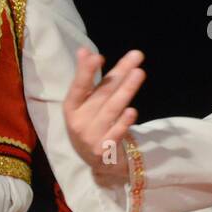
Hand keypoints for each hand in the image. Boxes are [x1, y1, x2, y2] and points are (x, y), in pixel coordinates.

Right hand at [62, 46, 145, 180]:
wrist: (98, 161)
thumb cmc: (92, 123)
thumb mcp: (86, 103)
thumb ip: (88, 78)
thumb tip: (85, 50)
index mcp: (71, 107)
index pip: (78, 87)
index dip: (86, 72)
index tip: (97, 56)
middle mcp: (78, 122)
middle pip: (102, 94)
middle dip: (120, 74)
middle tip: (136, 56)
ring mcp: (90, 137)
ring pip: (111, 110)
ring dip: (126, 91)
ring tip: (139, 73)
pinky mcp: (104, 150)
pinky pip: (115, 134)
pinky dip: (123, 123)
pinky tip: (132, 111)